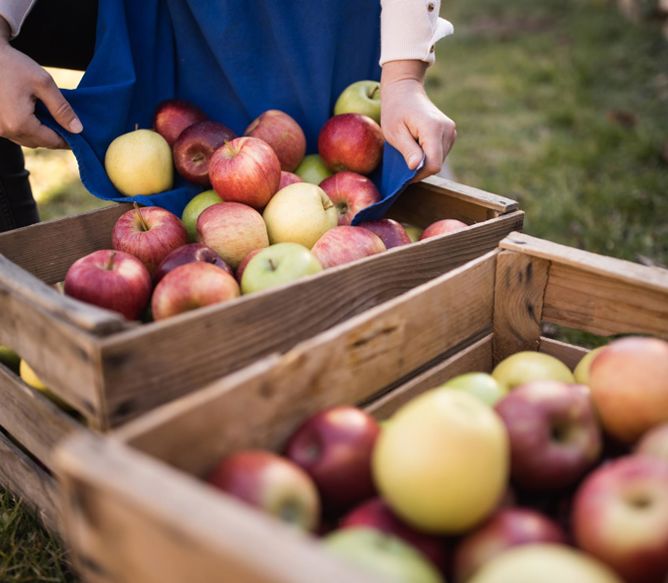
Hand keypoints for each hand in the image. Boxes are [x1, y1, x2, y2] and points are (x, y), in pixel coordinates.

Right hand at [0, 17, 81, 148]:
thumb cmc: (13, 65)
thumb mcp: (43, 84)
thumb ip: (62, 108)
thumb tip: (77, 129)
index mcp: (19, 123)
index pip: (51, 141)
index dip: (68, 140)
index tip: (81, 136)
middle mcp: (5, 131)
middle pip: (39, 142)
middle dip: (54, 136)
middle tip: (69, 127)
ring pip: (27, 140)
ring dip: (41, 133)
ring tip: (53, 120)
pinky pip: (15, 132)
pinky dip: (28, 128)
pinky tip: (36, 115)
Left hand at [381, 60, 455, 181]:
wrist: (404, 90)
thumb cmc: (395, 110)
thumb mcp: (395, 132)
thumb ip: (407, 150)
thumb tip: (416, 167)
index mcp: (433, 129)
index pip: (433, 164)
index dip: (419, 174)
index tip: (404, 173)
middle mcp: (448, 130)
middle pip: (437, 164)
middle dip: (420, 168)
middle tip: (403, 160)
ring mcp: (451, 131)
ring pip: (439, 160)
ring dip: (424, 161)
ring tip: (409, 148)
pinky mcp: (450, 133)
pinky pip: (440, 153)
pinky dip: (429, 155)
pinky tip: (417, 146)